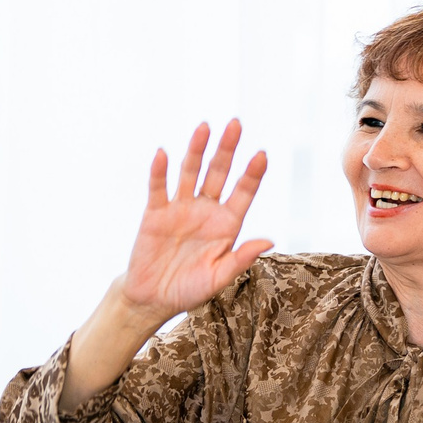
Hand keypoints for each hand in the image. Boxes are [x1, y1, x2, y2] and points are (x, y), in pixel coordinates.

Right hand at [116, 120, 272, 322]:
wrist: (153, 298)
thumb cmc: (190, 289)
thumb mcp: (219, 278)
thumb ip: (241, 259)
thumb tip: (269, 240)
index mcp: (226, 224)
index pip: (243, 193)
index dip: (252, 174)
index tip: (261, 155)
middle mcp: (206, 210)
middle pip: (218, 173)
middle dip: (227, 149)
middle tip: (236, 124)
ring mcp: (180, 208)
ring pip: (190, 173)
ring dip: (197, 150)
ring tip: (204, 127)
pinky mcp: (156, 213)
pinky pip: (158, 188)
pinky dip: (160, 171)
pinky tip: (163, 154)